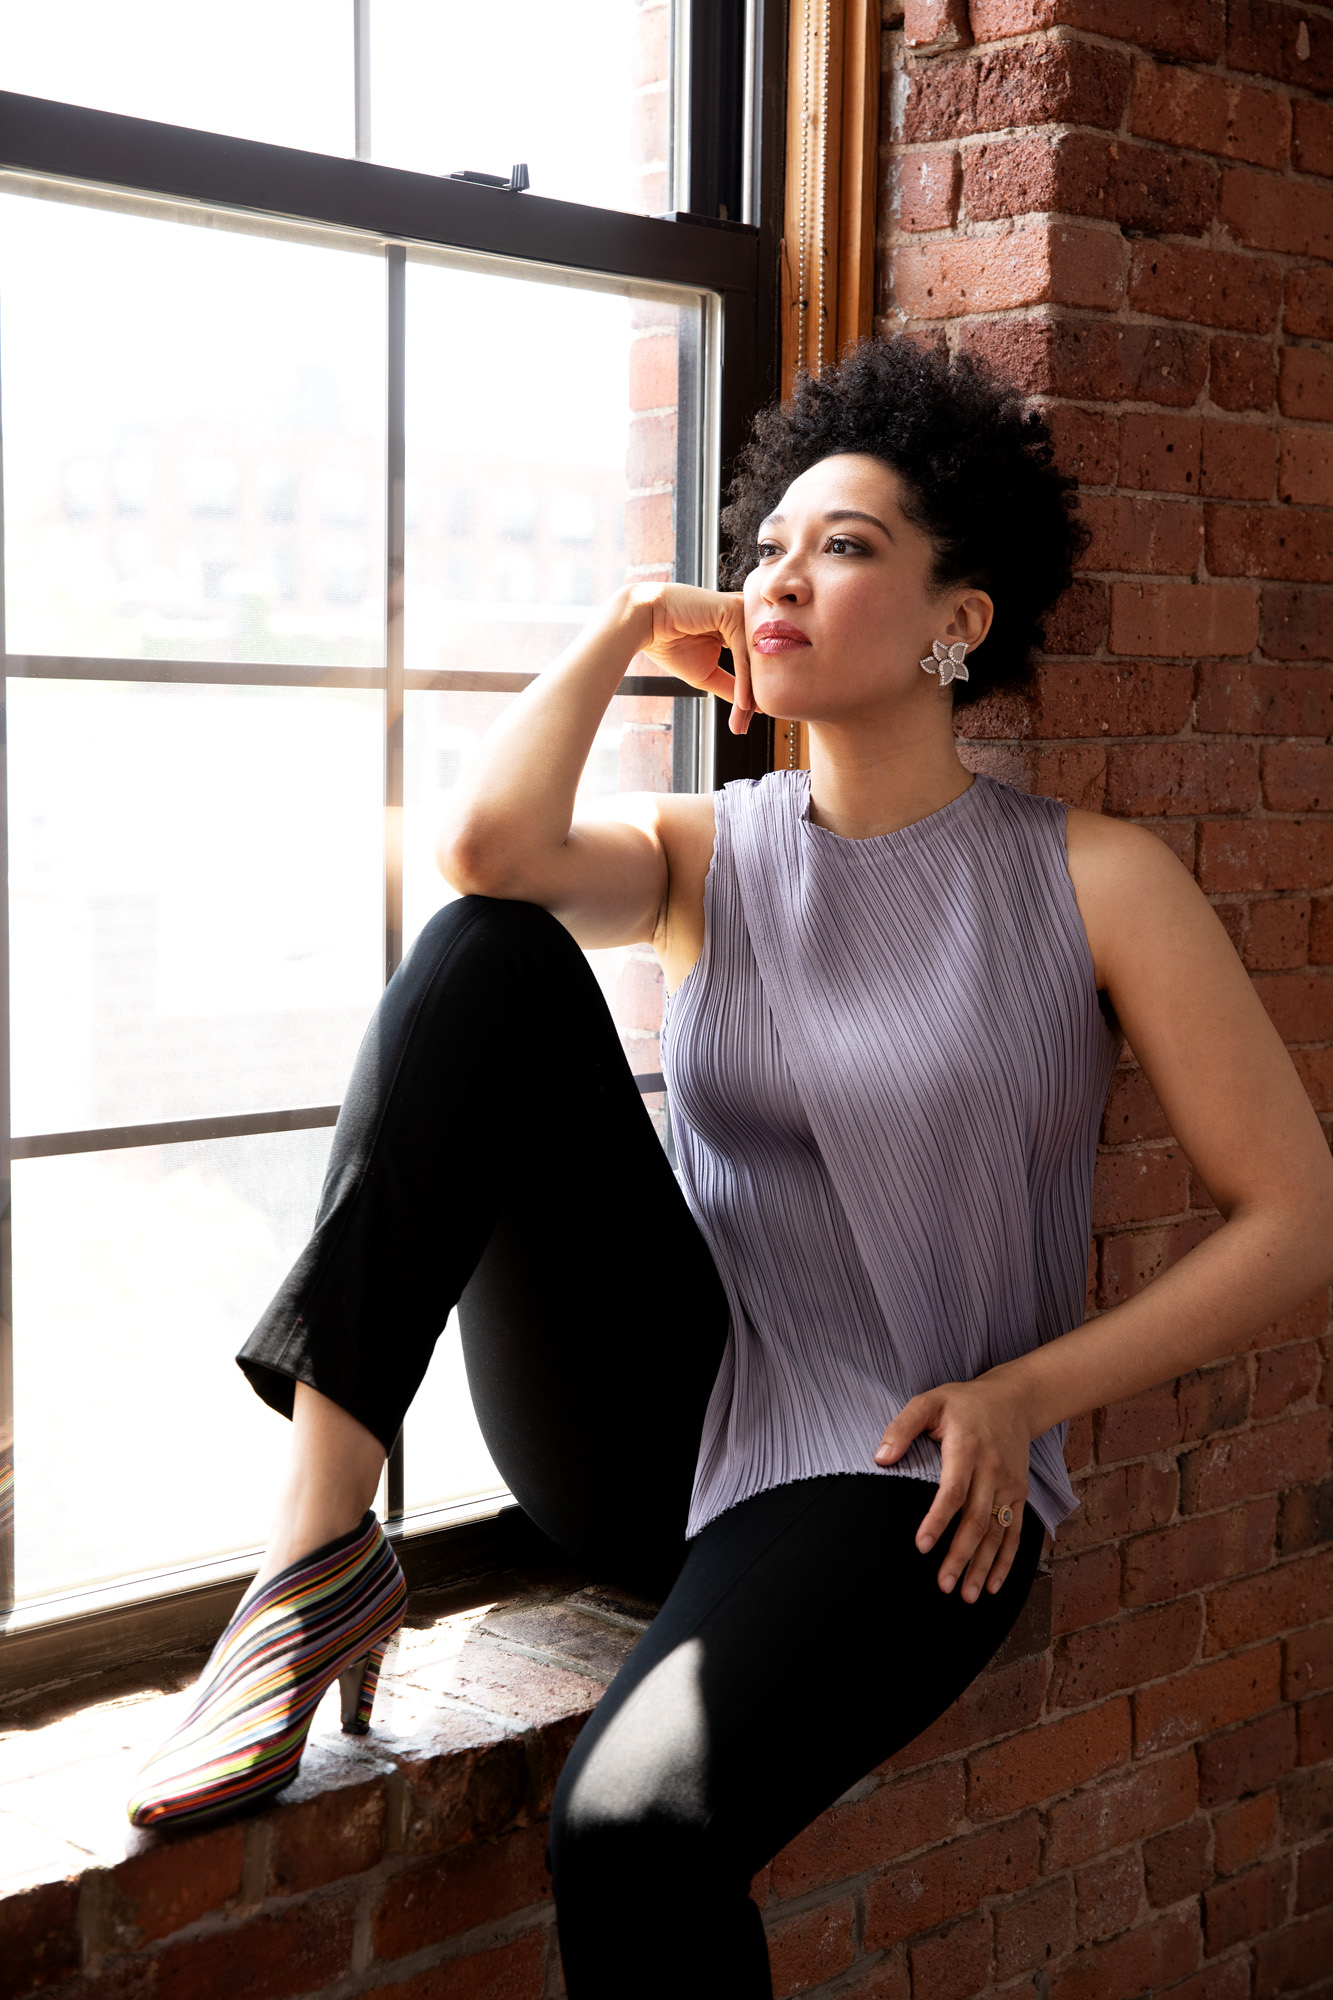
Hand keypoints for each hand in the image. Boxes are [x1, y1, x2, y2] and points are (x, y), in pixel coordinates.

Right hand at [628, 582, 757, 734]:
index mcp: (735, 627)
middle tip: (743, 727)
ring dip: (749, 692)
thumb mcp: (706, 673)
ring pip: (752, 659)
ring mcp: (739, 612)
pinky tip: (742, 702)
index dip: (747, 694)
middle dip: (750, 697)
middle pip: (754, 662)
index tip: (743, 722)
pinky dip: (744, 680)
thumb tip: (752, 707)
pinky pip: (743, 652)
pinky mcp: (734, 610)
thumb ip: (731, 685)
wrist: (644, 623)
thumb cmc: (668, 644)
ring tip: (742, 718)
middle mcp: (741, 617)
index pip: (749, 663)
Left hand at [874, 1377, 1033, 1601]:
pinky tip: (992, 1584)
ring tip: (967, 1595)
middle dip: (960, 1556)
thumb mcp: (928, 1402)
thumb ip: (902, 1427)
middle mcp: (992, 1470)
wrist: (1014, 1400)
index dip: (937, 1520)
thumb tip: (879, 1457)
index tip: (920, 1546)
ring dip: (983, 1566)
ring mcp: (1009, 1484)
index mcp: (967, 1448)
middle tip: (943, 1586)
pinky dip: (1005, 1560)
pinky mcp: (1020, 1493)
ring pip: (997, 1532)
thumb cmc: (963, 1403)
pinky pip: (1015, 1532)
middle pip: (976, 1520)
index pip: (952, 1491)